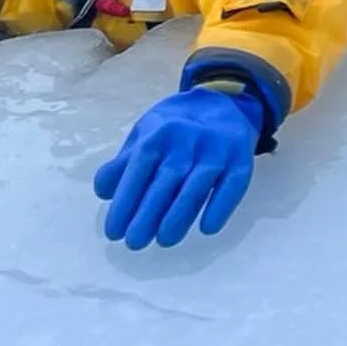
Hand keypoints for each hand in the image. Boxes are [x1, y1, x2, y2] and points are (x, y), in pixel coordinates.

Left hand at [94, 86, 262, 250]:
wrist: (223, 102)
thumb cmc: (174, 129)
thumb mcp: (145, 135)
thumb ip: (123, 163)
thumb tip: (104, 192)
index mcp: (160, 132)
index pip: (140, 168)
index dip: (125, 201)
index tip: (114, 232)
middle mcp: (189, 137)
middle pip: (167, 178)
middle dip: (149, 214)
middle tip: (134, 243)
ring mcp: (217, 147)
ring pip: (198, 183)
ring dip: (180, 214)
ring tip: (165, 240)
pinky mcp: (241, 157)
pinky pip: (233, 184)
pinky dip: (221, 206)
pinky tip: (207, 228)